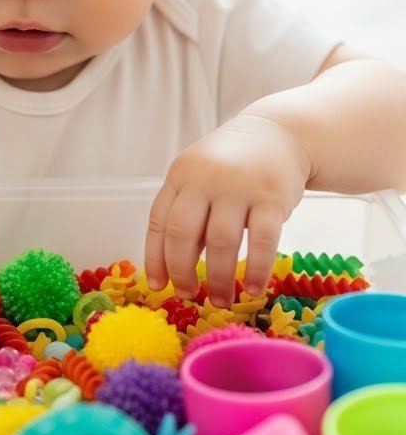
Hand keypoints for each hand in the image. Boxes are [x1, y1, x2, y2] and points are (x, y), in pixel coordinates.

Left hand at [145, 112, 311, 307]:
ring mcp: (239, 186)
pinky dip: (257, 269)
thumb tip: (175, 268)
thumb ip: (187, 214)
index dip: (156, 258)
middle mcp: (205, 179)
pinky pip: (262, 241)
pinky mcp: (272, 197)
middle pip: (183, 233)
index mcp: (181, 175)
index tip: (159, 286)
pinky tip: (255, 289)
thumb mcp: (200, 178)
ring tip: (222, 300)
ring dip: (220, 278)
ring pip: (221, 242)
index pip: (159, 222)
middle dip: (182, 271)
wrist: (279, 133)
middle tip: (189, 294)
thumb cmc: (233, 165)